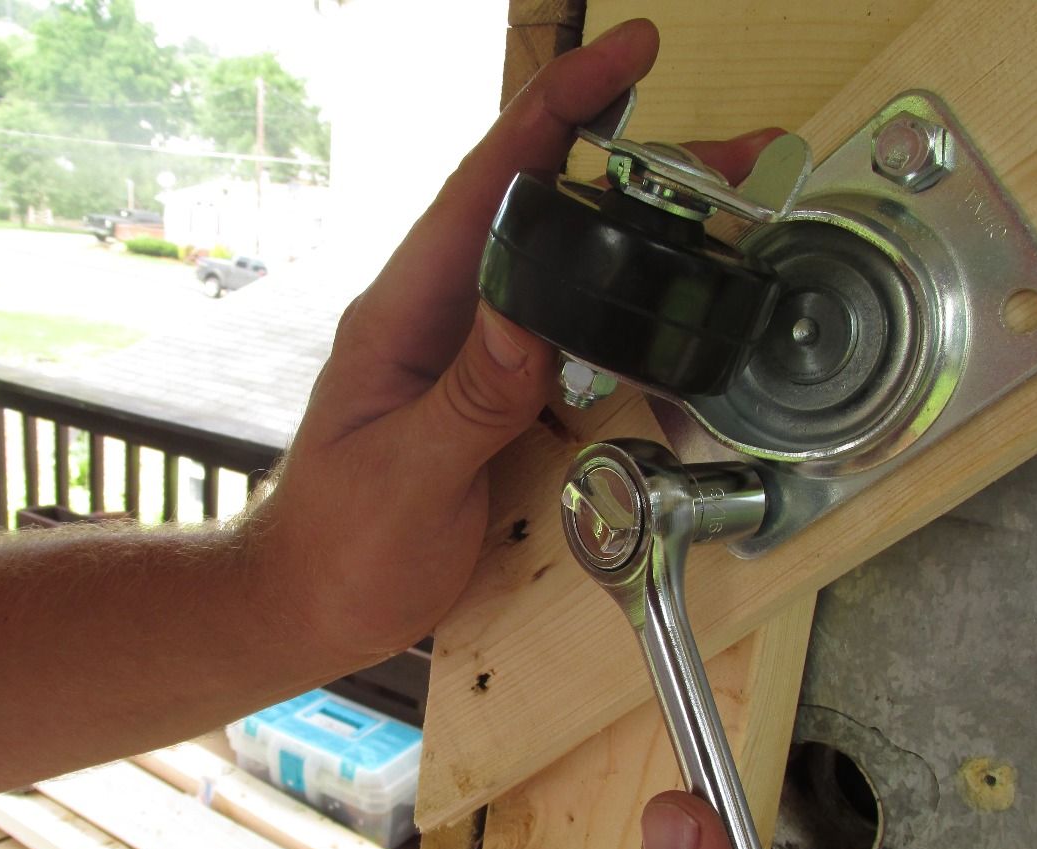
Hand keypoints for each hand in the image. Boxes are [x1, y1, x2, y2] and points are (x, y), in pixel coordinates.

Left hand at [253, 19, 780, 672]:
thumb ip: (470, 397)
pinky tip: (665, 311)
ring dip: (636, 240)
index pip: (486, 186)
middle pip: (539, 212)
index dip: (556, 112)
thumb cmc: (335, 545)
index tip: (627, 56)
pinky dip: (622, 314)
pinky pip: (568, 338)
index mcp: (403, 313)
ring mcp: (471, 354)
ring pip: (563, 272)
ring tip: (718, 219)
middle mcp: (439, 316)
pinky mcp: (496, 397)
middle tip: (725, 157)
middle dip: (629, 168)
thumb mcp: (403, 475)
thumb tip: (532, 316)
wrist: (311, 603)